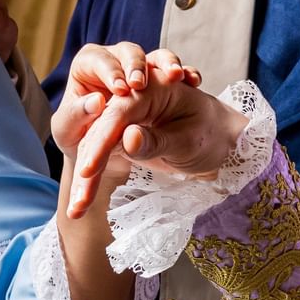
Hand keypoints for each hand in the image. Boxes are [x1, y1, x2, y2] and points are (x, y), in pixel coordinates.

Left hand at [51, 41, 199, 159]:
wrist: (101, 157)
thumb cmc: (77, 138)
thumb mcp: (69, 132)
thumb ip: (79, 118)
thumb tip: (97, 103)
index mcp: (87, 69)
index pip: (96, 59)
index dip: (108, 70)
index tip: (120, 88)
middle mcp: (115, 65)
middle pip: (128, 52)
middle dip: (136, 65)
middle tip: (141, 84)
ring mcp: (142, 74)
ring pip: (157, 58)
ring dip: (167, 63)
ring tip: (176, 76)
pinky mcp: (163, 87)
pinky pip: (179, 74)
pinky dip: (188, 75)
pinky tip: (194, 83)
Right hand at [58, 45, 244, 219]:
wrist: (223, 140)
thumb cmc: (212, 135)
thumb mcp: (189, 140)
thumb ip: (158, 140)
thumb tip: (126, 138)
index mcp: (152, 89)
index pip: (117, 114)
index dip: (100, 143)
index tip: (88, 170)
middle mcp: (132, 100)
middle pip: (100, 132)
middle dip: (88, 169)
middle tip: (78, 205)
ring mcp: (125, 119)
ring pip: (97, 147)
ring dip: (86, 179)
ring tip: (76, 210)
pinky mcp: (121, 136)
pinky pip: (103, 156)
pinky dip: (93, 180)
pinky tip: (82, 203)